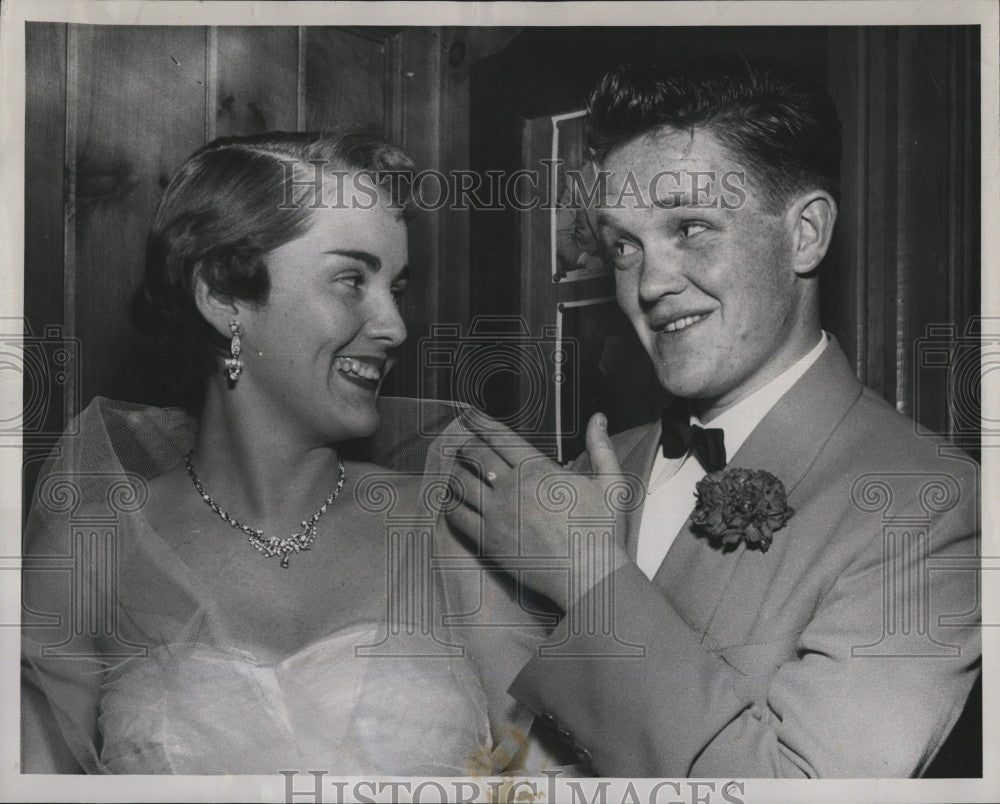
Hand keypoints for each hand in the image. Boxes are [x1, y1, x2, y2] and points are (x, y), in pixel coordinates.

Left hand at [445, 412, 639, 610]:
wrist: (589, 575)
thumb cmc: (601, 532)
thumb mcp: (610, 483)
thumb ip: (601, 447)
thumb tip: (598, 419)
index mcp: (538, 469)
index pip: (500, 437)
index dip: (480, 423)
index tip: (470, 416)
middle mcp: (512, 487)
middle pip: (476, 456)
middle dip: (465, 445)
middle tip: (461, 443)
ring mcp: (497, 514)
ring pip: (462, 484)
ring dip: (455, 472)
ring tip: (453, 469)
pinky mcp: (489, 540)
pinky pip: (458, 516)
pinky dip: (450, 504)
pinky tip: (450, 501)